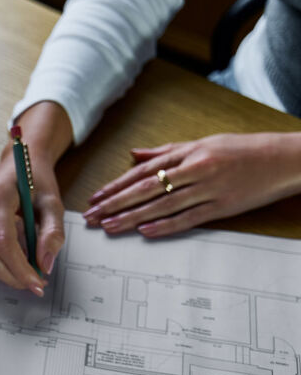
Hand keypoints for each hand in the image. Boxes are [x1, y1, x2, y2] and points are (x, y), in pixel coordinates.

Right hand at [0, 102, 72, 293]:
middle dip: (12, 276)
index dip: (20, 268)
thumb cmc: (35, 179)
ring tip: (28, 266)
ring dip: (6, 272)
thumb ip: (53, 232)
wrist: (18, 163)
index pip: (4, 242)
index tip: (38, 283)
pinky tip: (16, 257)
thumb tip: (45, 264)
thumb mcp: (53, 202)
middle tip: (35, 282)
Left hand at [84, 132, 300, 236]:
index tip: (96, 198)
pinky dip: (166, 225)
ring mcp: (209, 189)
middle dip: (116, 203)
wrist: (284, 158)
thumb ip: (167, 151)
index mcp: (189, 153)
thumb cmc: (243, 149)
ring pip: (163, 205)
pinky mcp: (223, 207)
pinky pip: (189, 218)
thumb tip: (134, 154)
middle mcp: (196, 169)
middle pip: (147, 189)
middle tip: (93, 217)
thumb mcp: (203, 142)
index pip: (143, 171)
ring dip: (133, 217)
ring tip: (110, 227)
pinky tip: (145, 232)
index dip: (117, 186)